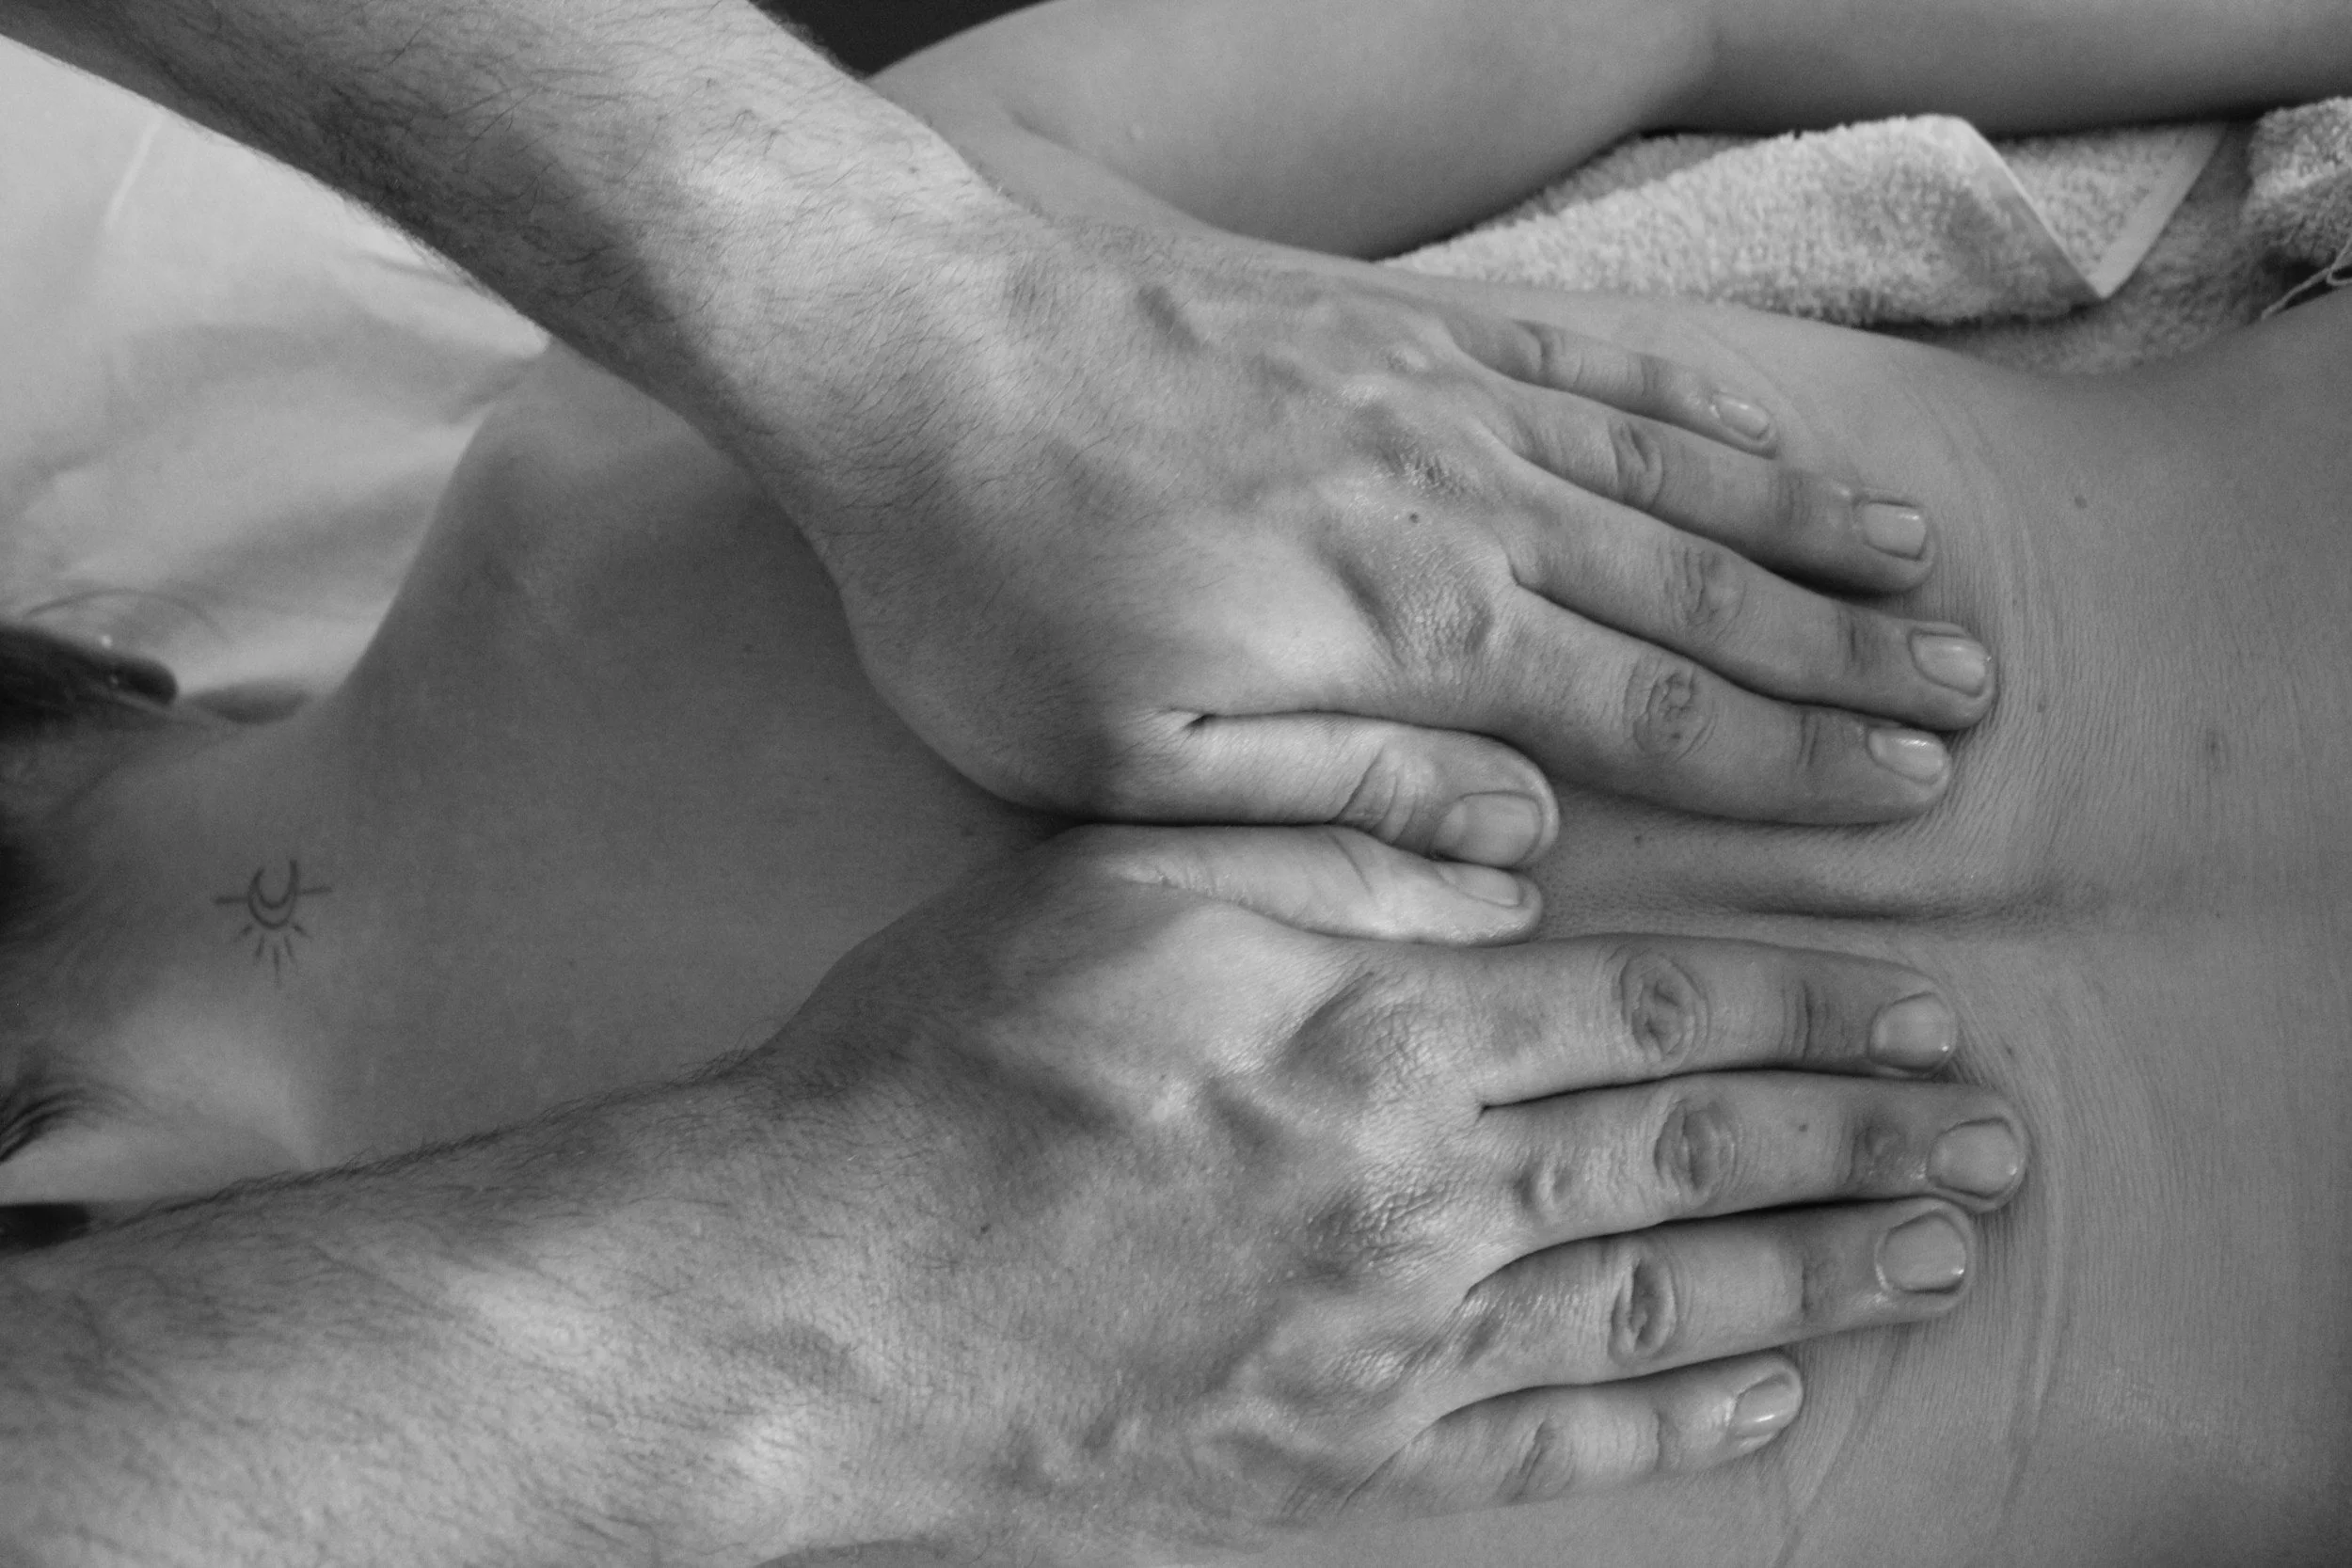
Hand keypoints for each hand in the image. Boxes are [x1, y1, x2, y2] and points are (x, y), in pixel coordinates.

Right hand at [703, 825, 2025, 1563]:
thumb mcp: (1120, 882)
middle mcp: (1431, 1195)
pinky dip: (1679, 1420)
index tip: (1916, 1001)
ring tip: (1937, 1241)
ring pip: (1668, 1297)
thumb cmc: (949, 1065)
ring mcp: (1400, 1347)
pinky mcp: (1348, 1463)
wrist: (826, 1297)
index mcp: (1386, 1034)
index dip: (1802, 999)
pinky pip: (1557, 1443)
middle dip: (1858, 1129)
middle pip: (1697, 1149)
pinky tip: (1774, 1391)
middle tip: (1986, 1125)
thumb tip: (1501, 866)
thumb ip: (1328, 853)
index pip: (1656, 1006)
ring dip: (1822, 1264)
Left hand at [791, 221, 1994, 864]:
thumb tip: (1522, 849)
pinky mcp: (1396, 325)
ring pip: (1675, 473)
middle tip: (1969, 702)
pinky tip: (1763, 431)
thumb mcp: (1125, 763)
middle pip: (1702, 595)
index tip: (1907, 793)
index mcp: (1415, 633)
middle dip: (1844, 660)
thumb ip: (1341, 806)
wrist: (916, 350)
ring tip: (1920, 574)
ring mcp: (1441, 398)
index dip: (1793, 764)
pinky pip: (1588, 362)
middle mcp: (1467, 505)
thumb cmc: (992, 587)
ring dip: (1804, 533)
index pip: (1655, 715)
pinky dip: (1695, 406)